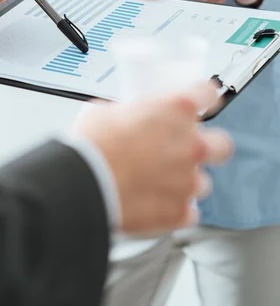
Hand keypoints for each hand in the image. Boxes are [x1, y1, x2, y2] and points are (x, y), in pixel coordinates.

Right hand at [75, 83, 232, 233]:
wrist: (82, 184)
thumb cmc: (91, 146)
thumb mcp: (103, 112)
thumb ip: (125, 114)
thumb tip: (120, 118)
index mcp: (176, 111)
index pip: (208, 93)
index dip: (203, 97)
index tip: (200, 101)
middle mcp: (190, 145)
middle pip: (222, 144)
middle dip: (210, 147)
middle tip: (188, 149)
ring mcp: (188, 181)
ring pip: (202, 182)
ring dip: (184, 182)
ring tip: (157, 182)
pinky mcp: (179, 212)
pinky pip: (187, 212)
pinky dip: (173, 209)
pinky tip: (154, 204)